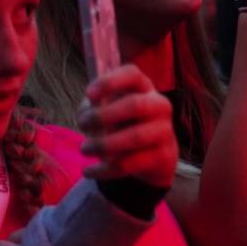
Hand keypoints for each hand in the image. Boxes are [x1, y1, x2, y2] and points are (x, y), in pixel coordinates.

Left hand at [75, 65, 177, 188]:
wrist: (155, 156)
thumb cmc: (125, 125)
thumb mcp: (107, 111)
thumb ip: (93, 108)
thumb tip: (88, 114)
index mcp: (144, 89)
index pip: (133, 74)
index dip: (110, 82)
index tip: (89, 95)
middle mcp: (159, 106)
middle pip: (136, 105)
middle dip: (103, 115)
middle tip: (82, 124)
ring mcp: (164, 131)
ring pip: (136, 137)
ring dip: (103, 144)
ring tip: (85, 149)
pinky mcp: (163, 156)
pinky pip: (130, 164)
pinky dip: (104, 169)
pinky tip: (88, 171)